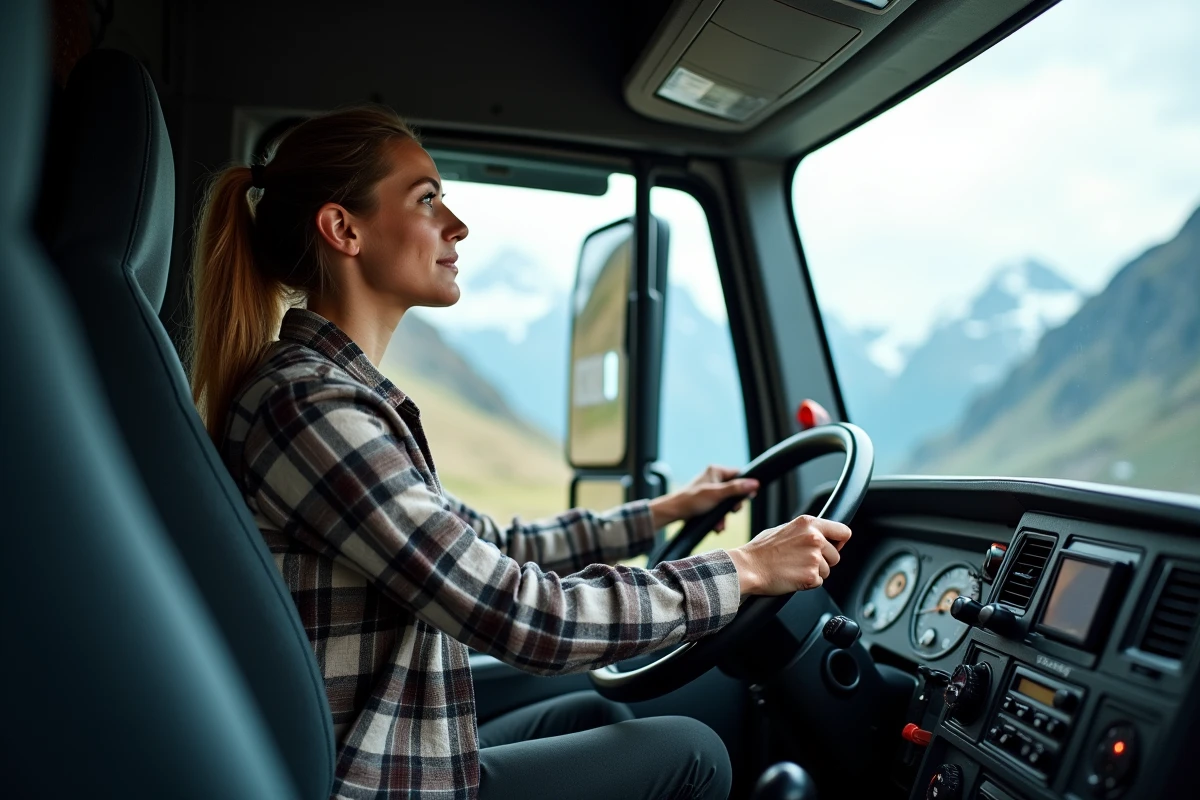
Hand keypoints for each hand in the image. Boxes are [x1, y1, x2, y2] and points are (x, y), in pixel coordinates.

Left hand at [647, 464, 758, 529]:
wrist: (674, 512)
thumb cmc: (693, 500)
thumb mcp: (717, 494)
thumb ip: (736, 489)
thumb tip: (755, 483)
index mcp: (716, 470)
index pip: (739, 474)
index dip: (745, 486)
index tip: (747, 497)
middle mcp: (714, 478)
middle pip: (734, 491)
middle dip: (732, 506)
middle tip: (732, 512)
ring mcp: (710, 489)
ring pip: (726, 502)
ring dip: (725, 516)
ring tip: (720, 525)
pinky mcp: (707, 501)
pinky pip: (719, 508)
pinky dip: (719, 518)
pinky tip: (717, 526)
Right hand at [725, 515, 851, 595]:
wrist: (747, 567)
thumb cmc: (760, 550)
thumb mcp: (783, 529)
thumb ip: (805, 531)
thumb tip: (821, 535)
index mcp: (808, 523)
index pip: (843, 531)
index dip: (840, 542)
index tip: (834, 547)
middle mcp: (814, 538)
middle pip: (836, 556)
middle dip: (823, 561)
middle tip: (802, 561)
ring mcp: (814, 557)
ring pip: (827, 571)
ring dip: (814, 573)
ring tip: (793, 568)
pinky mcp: (811, 576)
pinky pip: (818, 583)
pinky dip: (807, 583)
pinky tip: (792, 577)